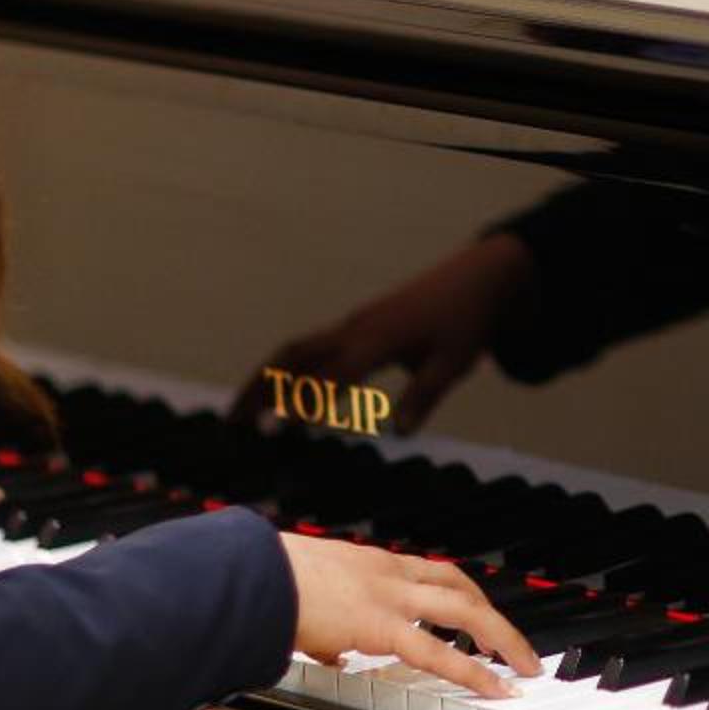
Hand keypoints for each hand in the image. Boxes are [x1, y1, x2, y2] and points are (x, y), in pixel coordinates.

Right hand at [229, 234, 535, 435]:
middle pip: (295, 358)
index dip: (302, 404)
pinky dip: (287, 369)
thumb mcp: (452, 364)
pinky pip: (312, 346)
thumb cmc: (466, 322)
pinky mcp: (356, 324)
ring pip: (297, 349)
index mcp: (378, 339)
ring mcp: (353, 324)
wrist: (478, 277)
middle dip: (260, 389)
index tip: (272, 431)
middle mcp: (356, 329)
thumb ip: (422, 397)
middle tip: (230, 425)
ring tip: (239, 411)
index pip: (332, 377)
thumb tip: (397, 433)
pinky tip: (277, 391)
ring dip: (265, 377)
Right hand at [284, 535, 542, 697]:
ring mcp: (389, 596)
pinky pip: (439, 652)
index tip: (473, 611)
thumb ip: (326, 625)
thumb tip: (330, 651)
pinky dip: (473, 671)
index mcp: (370, 562)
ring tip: (522, 663)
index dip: (457, 593)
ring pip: (464, 611)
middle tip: (514, 643)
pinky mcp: (381, 626)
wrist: (252, 574)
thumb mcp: (304, 593)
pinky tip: (495, 687)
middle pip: (458, 586)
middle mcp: (388, 573)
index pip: (428, 573)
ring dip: (500, 636)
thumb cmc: (266, 581)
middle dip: (492, 615)